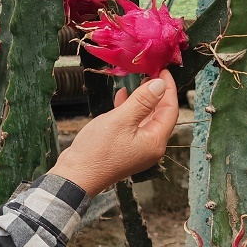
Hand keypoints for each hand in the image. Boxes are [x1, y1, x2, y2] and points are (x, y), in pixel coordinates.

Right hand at [48, 70, 178, 198]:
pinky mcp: (125, 147)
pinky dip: (129, 110)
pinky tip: (121, 97)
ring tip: (137, 81)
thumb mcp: (121, 120)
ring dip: (142, 100)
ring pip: (145, 118)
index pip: (170, 110)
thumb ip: (142, 101)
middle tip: (150, 73)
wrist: (76, 175)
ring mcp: (138, 148)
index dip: (168, 89)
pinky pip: (133, 125)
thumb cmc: (97, 151)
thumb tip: (160, 85)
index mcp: (155, 141)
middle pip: (160, 114)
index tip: (162, 71)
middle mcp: (151, 146)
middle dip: (156, 93)